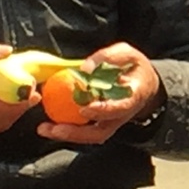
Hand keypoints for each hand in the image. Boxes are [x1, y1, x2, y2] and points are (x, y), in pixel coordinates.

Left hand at [37, 43, 162, 145]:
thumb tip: (84, 68)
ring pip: (90, 135)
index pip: (119, 108)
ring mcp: (110, 122)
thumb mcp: (127, 53)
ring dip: (67, 134)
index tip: (85, 109)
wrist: (144, 82)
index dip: (103, 111)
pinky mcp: (100, 123)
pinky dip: (66, 129)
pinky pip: (83, 130)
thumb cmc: (134, 67)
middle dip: (77, 133)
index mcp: (132, 97)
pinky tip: (49, 125)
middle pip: (100, 132)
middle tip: (56, 128)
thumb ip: (108, 57)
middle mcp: (120, 115)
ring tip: (45, 129)